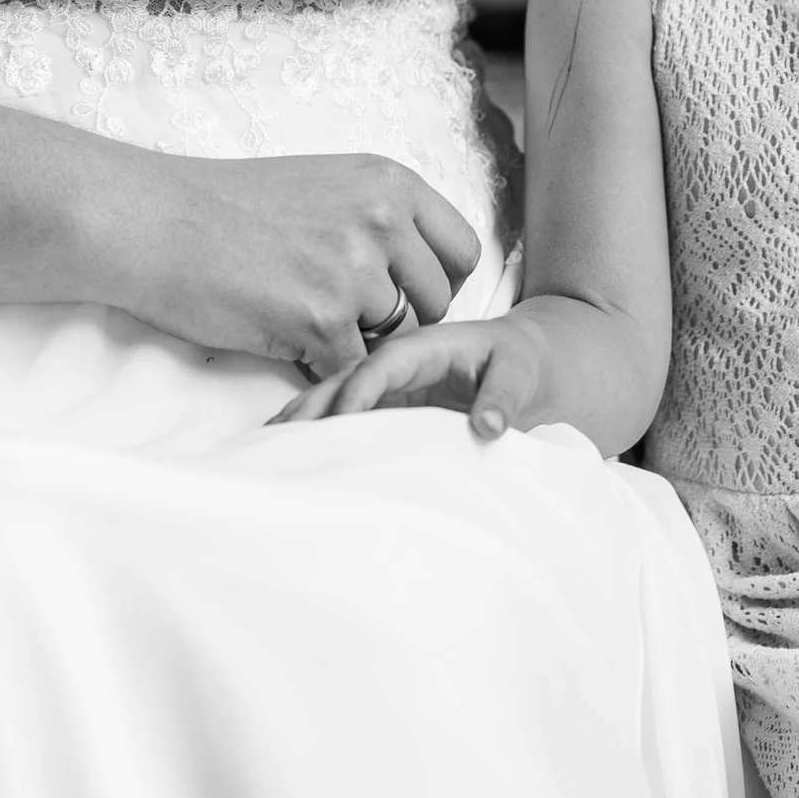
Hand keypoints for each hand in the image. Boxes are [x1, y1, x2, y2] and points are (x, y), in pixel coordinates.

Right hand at [130, 151, 477, 376]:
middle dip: (399, 320)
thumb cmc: (223, 206)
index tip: (404, 294)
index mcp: (388, 182)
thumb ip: (376, 221)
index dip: (438, 281)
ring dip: (357, 342)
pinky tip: (283, 340)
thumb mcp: (321, 186)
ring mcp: (354, 271)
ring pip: (396, 339)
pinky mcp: (320, 320)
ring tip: (299, 318)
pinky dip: (323, 368)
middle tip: (342, 316)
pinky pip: (353, 368)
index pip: (462, 250)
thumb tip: (416, 275)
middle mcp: (381, 220)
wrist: (151, 221)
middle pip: (437, 301)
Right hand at [272, 308, 556, 436]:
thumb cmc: (524, 361)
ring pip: (337, 396)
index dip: (360, 390)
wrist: (530, 358)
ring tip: (268, 446)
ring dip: (304, 417)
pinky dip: (317, 429)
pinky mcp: (388, 406)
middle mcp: (400, 363)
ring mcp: (390, 385)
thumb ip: (505, 396)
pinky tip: (288, 450)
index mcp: (427, 347)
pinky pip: (346, 415)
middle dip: (314, 403)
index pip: (385, 365)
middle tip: (281, 437)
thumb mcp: (521, 372)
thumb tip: (488, 427)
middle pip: (347, 377)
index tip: (340, 420)